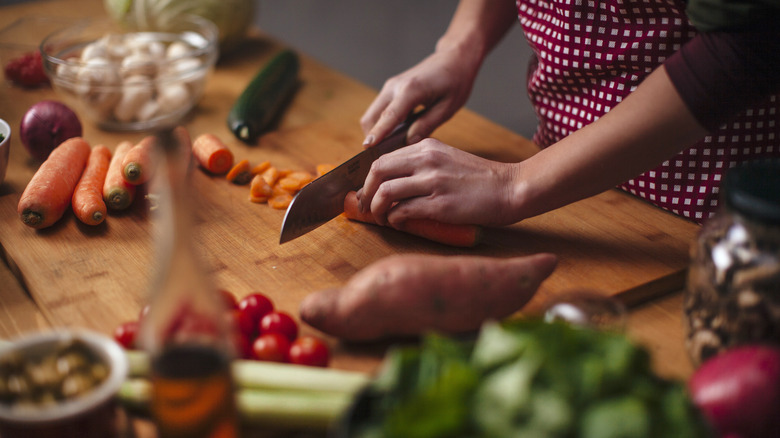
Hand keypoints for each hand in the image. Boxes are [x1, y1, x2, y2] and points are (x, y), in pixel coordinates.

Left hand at [357, 138, 517, 226]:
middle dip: (366, 193)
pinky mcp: (440, 204)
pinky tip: (400, 223)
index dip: (369, 179)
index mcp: (427, 147)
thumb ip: (423, 164)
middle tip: (367, 208)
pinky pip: (403, 211)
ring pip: (386, 192)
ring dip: (378, 209)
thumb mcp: (448, 159)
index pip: (383, 159)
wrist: (511, 188)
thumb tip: (395, 182)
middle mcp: (427, 160)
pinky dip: (395, 219)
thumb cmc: (481, 180)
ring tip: (382, 219)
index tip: (367, 193)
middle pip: (378, 172)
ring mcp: (433, 181)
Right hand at [360, 43, 480, 146]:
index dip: (377, 134)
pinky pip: (379, 110)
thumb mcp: (447, 108)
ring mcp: (390, 86)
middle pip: (371, 117)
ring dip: (376, 131)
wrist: (453, 58)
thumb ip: (427, 125)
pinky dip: (382, 124)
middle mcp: (394, 86)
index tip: (367, 148)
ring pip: (372, 114)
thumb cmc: (455, 81)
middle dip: (372, 138)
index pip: (389, 117)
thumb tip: (408, 142)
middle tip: (384, 157)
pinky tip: (396, 135)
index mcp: (411, 90)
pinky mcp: (391, 89)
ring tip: (390, 148)